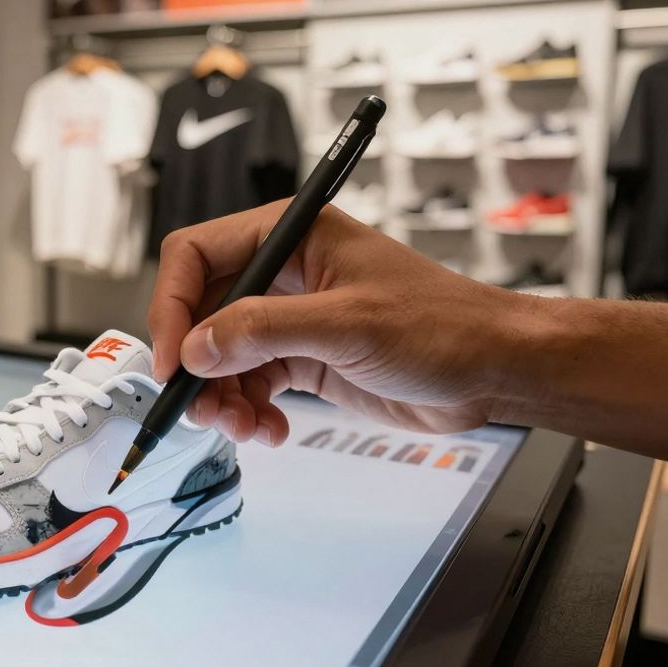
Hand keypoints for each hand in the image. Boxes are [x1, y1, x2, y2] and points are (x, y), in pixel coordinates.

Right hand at [148, 199, 530, 446]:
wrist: (495, 371)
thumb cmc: (444, 325)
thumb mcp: (349, 325)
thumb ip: (265, 332)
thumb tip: (197, 348)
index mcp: (290, 236)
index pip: (196, 255)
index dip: (172, 306)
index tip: (172, 359)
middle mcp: (282, 274)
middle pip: (201, 312)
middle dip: (195, 363)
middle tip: (200, 407)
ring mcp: (291, 318)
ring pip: (221, 356)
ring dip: (220, 397)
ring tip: (242, 427)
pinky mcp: (303, 358)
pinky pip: (250, 384)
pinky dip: (249, 412)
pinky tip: (269, 430)